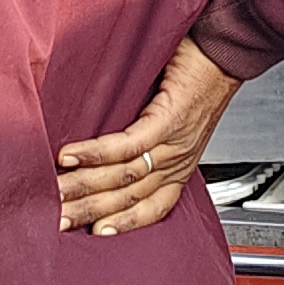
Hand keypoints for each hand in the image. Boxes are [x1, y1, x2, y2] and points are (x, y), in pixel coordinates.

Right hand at [54, 38, 242, 237]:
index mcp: (179, 167)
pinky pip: (126, 146)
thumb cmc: (201, 77)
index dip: (118, 224)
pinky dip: (94, 154)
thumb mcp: (175, 120)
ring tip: (56, 194)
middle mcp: (177, 163)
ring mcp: (173, 144)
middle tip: (56, 221)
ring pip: (123, 177)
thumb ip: (145, 137)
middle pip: (127, 198)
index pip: (148, 208)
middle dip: (87, 212)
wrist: (227, 51)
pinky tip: (69, 158)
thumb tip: (104, 145)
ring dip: (83, 187)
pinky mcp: (167, 121)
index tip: (87, 233)